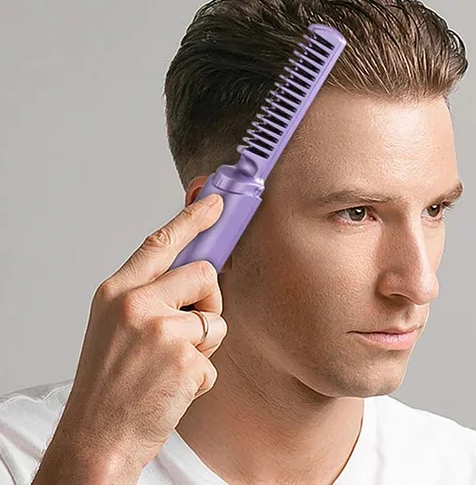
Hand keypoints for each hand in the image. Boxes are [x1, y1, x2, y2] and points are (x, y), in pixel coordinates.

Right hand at [32, 193, 227, 483]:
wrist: (96, 437)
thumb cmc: (109, 381)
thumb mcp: (116, 324)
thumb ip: (150, 293)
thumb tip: (192, 271)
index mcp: (117, 291)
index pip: (161, 241)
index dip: (191, 218)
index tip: (215, 202)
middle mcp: (136, 304)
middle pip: (204, 273)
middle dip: (209, 299)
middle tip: (190, 325)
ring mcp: (160, 331)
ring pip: (216, 316)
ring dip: (204, 342)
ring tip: (172, 364)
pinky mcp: (184, 360)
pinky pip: (214, 357)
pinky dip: (201, 375)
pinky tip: (173, 388)